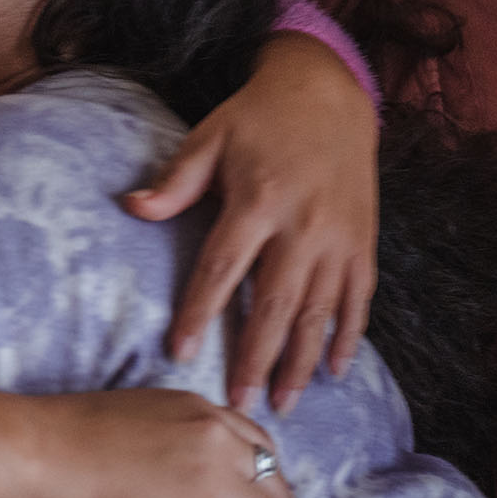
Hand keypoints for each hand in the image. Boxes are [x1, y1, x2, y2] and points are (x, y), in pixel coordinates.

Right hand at [0, 386, 292, 497]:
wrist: (47, 446)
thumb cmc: (75, 435)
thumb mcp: (141, 417)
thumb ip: (184, 438)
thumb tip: (198, 474)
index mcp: (200, 410)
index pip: (259, 446)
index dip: (260, 478)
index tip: (253, 496)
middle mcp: (216, 434)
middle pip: (273, 480)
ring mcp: (213, 470)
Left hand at [124, 32, 378, 413]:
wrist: (328, 93)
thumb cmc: (256, 117)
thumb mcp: (208, 137)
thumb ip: (175, 181)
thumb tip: (131, 207)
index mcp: (257, 201)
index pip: (222, 269)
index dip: (201, 313)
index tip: (182, 353)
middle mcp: (302, 226)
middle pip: (275, 304)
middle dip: (256, 358)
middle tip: (240, 403)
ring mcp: (339, 238)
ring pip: (319, 312)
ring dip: (301, 361)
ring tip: (283, 404)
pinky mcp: (365, 242)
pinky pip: (358, 300)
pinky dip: (347, 337)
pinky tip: (334, 370)